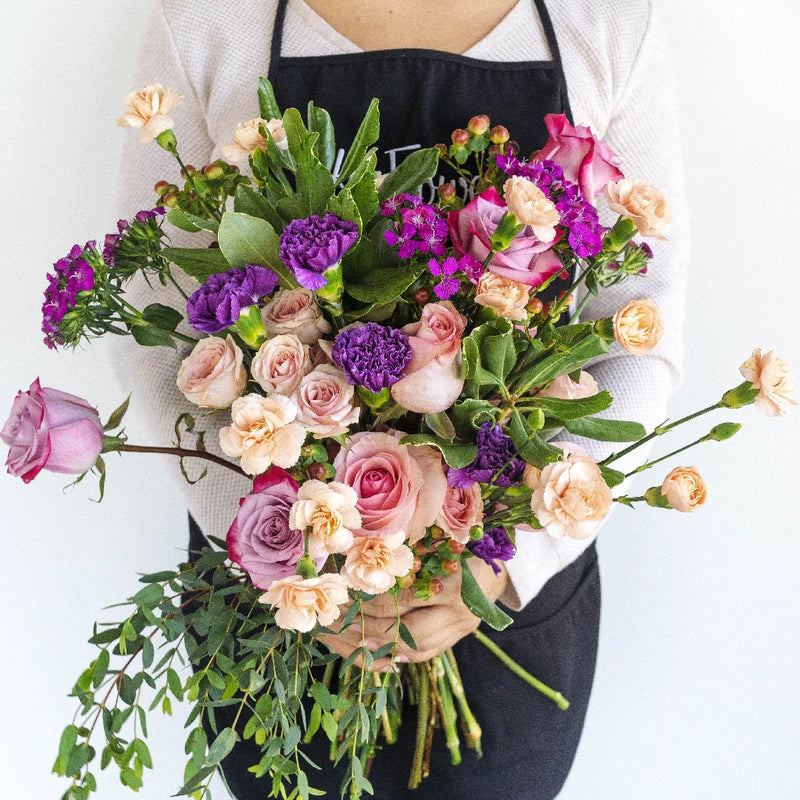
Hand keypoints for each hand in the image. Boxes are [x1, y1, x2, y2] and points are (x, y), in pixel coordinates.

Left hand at [318, 558, 506, 667]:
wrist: (498, 563)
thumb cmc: (463, 543)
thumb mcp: (439, 541)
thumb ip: (409, 553)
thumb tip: (361, 563)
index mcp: (456, 583)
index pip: (404, 601)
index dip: (371, 603)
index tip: (343, 600)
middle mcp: (460, 613)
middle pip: (407, 633)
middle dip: (367, 631)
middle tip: (335, 626)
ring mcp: (460, 630)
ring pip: (413, 650)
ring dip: (376, 650)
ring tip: (344, 643)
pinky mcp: (456, 639)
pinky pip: (422, 654)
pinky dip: (394, 657)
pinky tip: (369, 653)